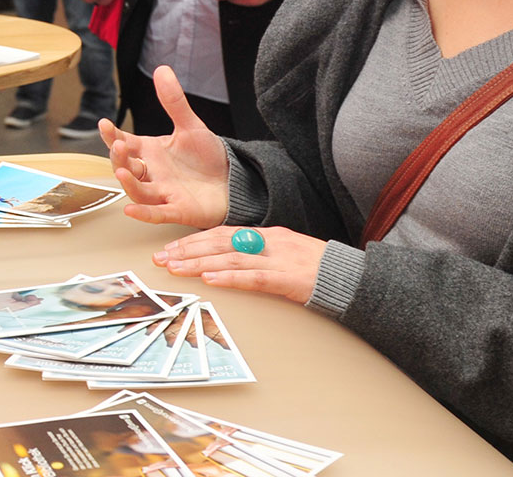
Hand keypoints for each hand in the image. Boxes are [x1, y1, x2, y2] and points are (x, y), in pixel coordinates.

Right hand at [102, 66, 229, 226]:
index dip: (112, 136)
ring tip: (122, 172)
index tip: (104, 124)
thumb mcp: (190, 126)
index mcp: (151, 152)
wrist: (233, 181)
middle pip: (127, 168)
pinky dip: (143, 214)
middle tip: (118, 146)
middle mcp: (153, 173)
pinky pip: (157, 214)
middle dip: (119, 158)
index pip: (124, 143)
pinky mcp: (178, 210)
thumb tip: (162, 69)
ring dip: (129, 183)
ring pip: (139, 191)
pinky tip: (130, 210)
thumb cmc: (207, 158)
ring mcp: (164, 193)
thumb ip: (174, 101)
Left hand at [151, 226, 326, 305]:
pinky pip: (254, 278)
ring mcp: (279, 259)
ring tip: (175, 268)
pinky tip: (210, 279)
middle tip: (161, 258)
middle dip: (187, 250)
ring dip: (199, 264)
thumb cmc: (319, 269)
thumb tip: (228, 261)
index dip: (194, 240)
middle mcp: (270, 242)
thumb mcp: (286, 253)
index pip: (223, 233)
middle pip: (220, 243)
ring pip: (230, 258)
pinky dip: (230, 278)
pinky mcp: (288, 279)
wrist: (351, 277)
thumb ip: (260, 254)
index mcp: (268, 234)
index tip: (171, 248)